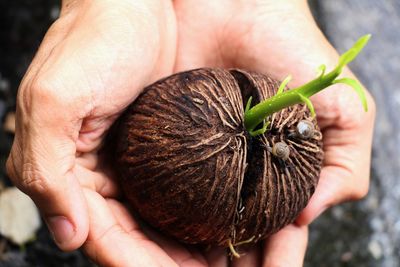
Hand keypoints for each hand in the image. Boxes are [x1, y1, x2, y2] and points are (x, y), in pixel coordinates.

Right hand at [5, 0, 203, 265]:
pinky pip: (176, 191)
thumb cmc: (93, 41)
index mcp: (70, 173)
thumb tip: (67, 234)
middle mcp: (100, 175)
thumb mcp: (56, 100)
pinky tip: (218, 224)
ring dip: (185, 247)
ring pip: (157, 221)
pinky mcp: (159, 146)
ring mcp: (132, 163)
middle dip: (169, 263)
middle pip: (134, 238)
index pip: (104, 238)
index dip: (139, 265)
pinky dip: (195, 213)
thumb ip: (45, 170)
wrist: (133, 4)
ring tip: (221, 261)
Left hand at [173, 0, 374, 265]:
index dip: (277, 254)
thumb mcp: (342, 107)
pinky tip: (166, 241)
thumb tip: (307, 214)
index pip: (274, 226)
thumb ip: (345, 164)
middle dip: (234, 263)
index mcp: (274, 168)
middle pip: (232, 232)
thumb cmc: (289, 46)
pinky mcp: (162, 142)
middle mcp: (233, 168)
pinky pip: (159, 191)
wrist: (231, 4)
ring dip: (197, 253)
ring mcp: (197, 158)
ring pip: (195, 221)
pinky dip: (163, 220)